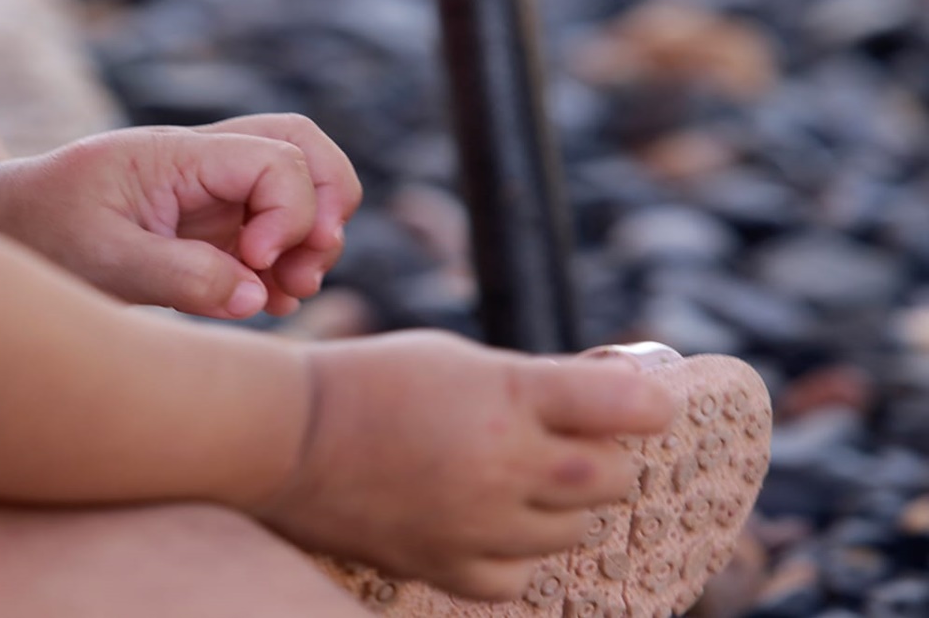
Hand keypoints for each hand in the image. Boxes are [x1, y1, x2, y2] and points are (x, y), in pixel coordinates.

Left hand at [0, 114, 362, 318]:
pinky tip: (269, 302)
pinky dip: (288, 263)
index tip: (255, 262)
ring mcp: (212, 193)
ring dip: (313, 240)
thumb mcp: (101, 260)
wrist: (8, 228)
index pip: (277, 158)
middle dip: (326, 208)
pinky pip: (275, 229)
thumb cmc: (43, 233)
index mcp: (179, 155)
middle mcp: (205, 163)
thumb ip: (178, 276)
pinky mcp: (211, 226)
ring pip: (301, 185)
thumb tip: (254, 295)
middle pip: (306, 148)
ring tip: (287, 292)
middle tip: (302, 268)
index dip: (290, 213)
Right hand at [257, 331, 674, 599]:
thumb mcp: (458, 360)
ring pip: (571, 530)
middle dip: (603, 455)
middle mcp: (503, 463)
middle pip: (612, 477)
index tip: (649, 403)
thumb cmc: (371, 381)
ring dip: (561, 504)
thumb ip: (532, 384)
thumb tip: (606, 400)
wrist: (287, 434)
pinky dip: (517, 552)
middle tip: (569, 440)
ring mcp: (476, 523)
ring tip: (520, 479)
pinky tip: (493, 525)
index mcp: (508, 396)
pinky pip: (518, 576)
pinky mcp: (444, 565)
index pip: (627, 404)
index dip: (650, 402)